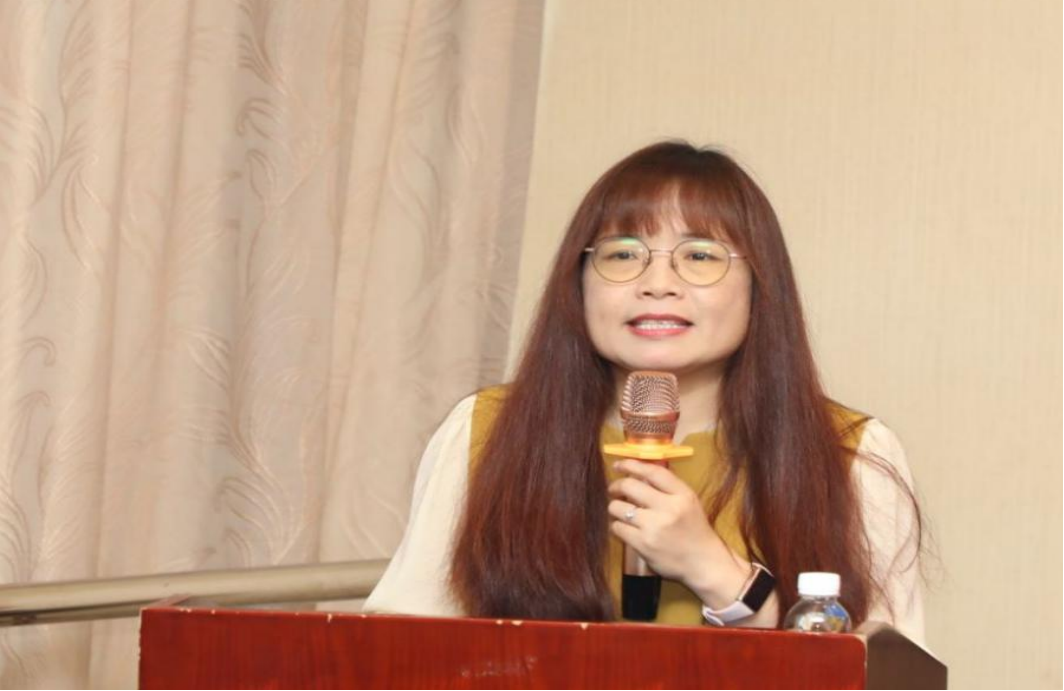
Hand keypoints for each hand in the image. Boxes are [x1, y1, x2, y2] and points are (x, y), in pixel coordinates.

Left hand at [607, 459, 748, 605]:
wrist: (704, 563)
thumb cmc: (695, 530)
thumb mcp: (688, 503)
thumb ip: (667, 488)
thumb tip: (638, 473)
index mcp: (682, 495)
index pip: (652, 472)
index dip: (631, 464)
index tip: (619, 464)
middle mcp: (668, 508)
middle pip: (629, 486)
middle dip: (616, 485)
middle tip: (614, 489)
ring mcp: (654, 527)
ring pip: (618, 507)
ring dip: (615, 507)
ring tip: (620, 511)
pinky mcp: (643, 544)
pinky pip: (617, 527)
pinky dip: (618, 526)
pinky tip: (625, 528)